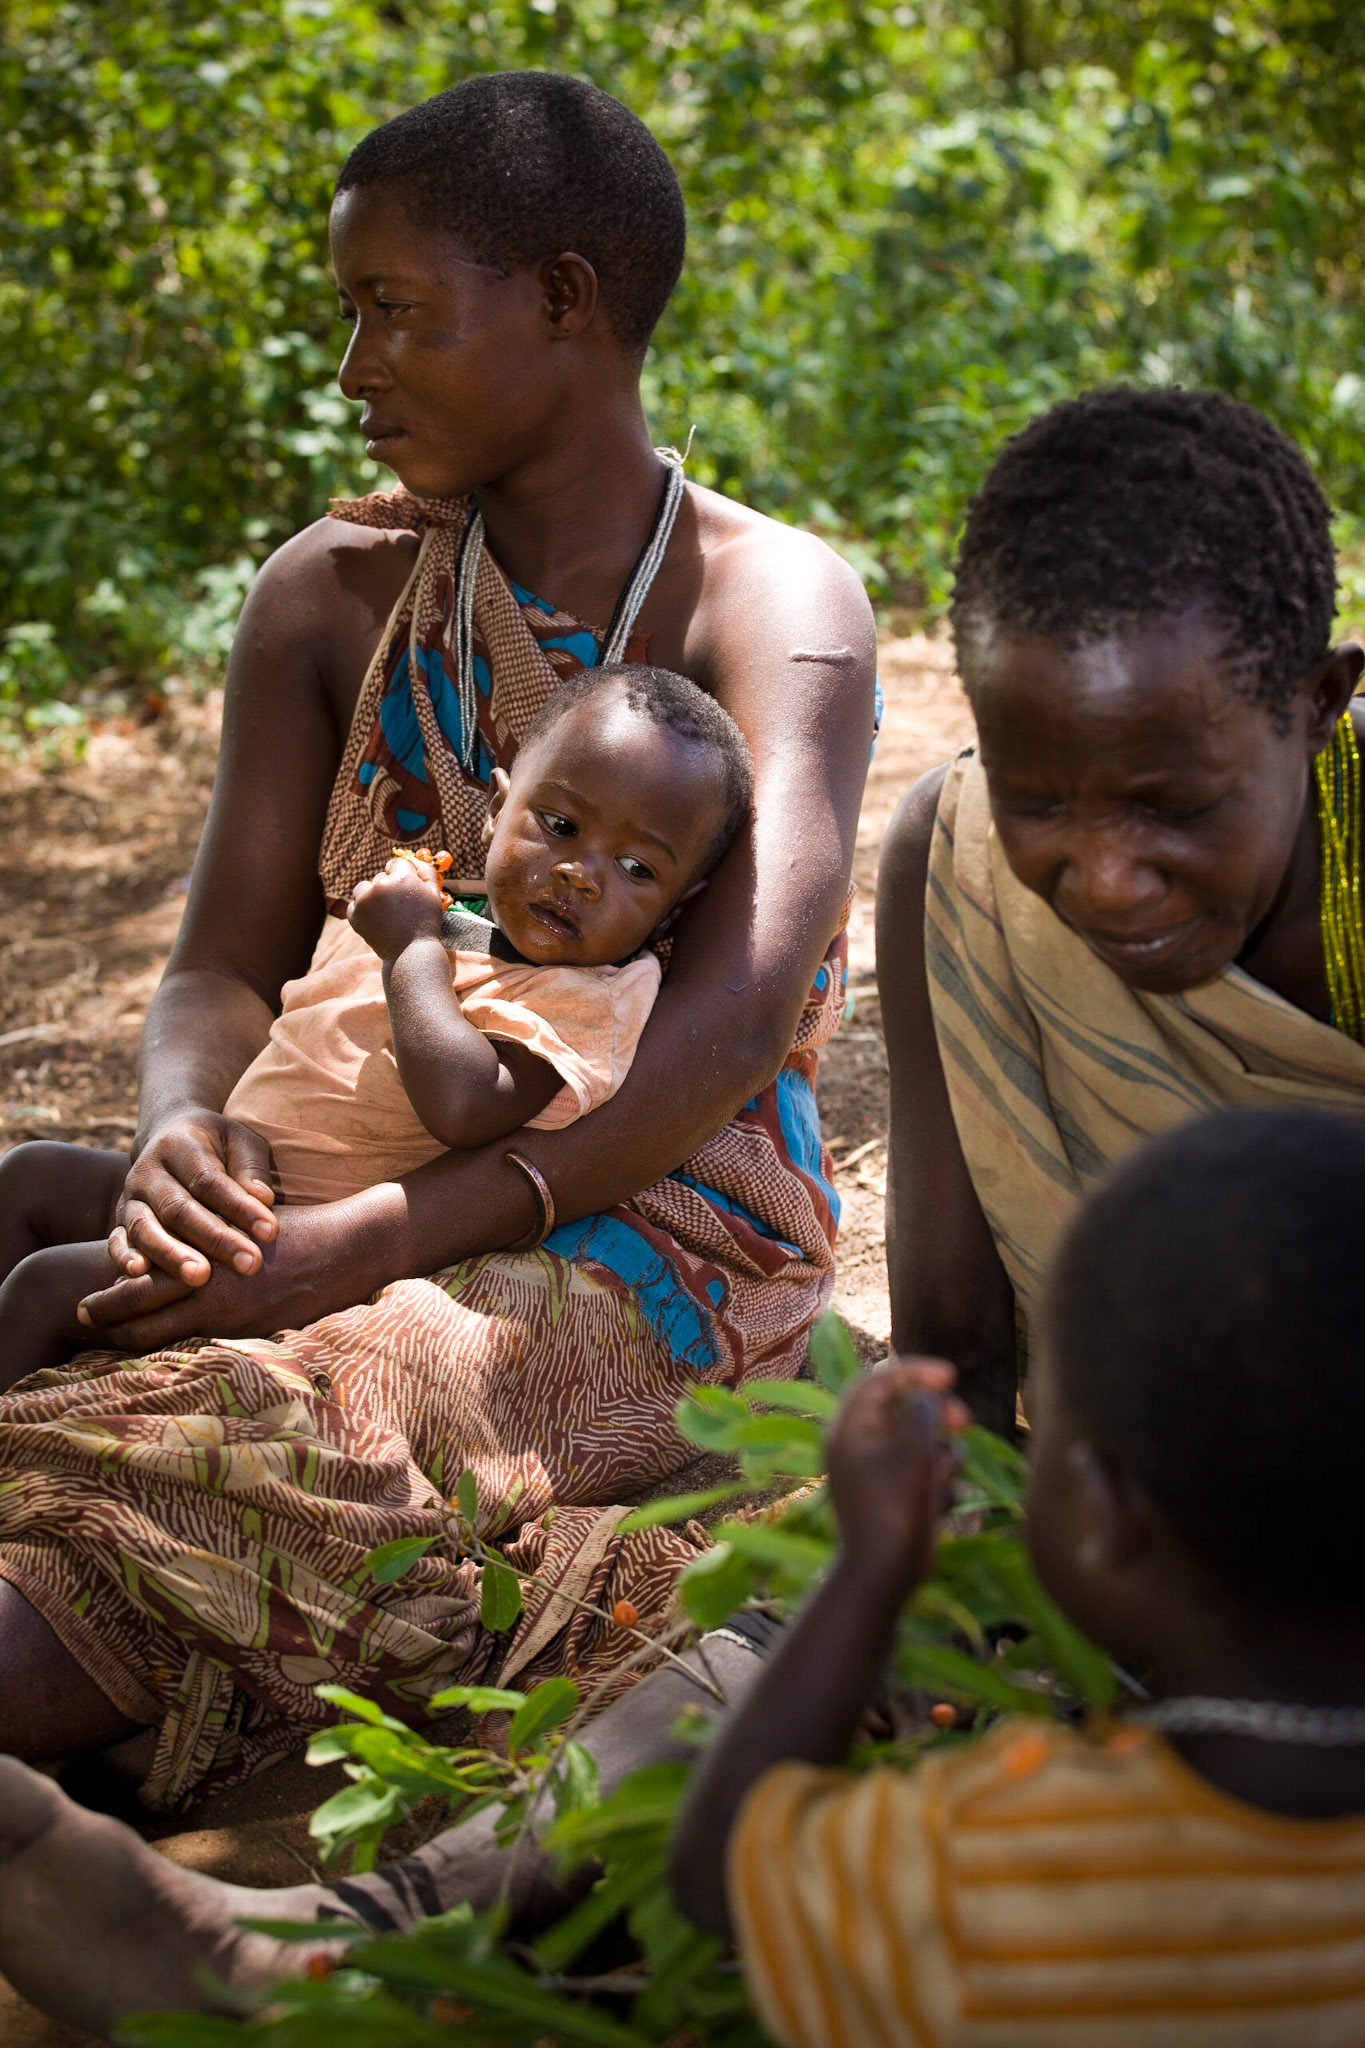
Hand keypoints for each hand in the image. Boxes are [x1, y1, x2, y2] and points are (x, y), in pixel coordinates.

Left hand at [80, 1198, 370, 1351]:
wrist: (345, 1248)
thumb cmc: (294, 1229)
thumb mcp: (241, 1224)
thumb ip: (205, 1242)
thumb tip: (171, 1257)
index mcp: (202, 1261)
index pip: (138, 1290)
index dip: (108, 1303)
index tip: (86, 1307)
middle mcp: (209, 1294)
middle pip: (141, 1325)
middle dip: (110, 1329)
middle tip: (87, 1333)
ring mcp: (231, 1319)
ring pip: (167, 1344)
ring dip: (141, 1345)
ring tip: (122, 1349)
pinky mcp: (253, 1334)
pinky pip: (203, 1350)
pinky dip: (180, 1351)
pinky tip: (174, 1351)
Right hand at [108, 1111, 277, 1286]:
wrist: (169, 1136)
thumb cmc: (217, 1145)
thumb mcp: (240, 1141)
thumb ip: (251, 1168)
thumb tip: (264, 1200)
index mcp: (180, 1145)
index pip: (210, 1181)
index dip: (239, 1207)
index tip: (271, 1232)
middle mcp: (148, 1171)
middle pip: (179, 1209)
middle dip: (215, 1239)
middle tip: (249, 1264)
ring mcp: (130, 1197)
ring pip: (146, 1227)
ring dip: (172, 1256)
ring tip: (200, 1278)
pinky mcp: (120, 1219)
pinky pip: (116, 1240)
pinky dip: (123, 1257)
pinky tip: (139, 1274)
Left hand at [347, 856, 444, 960]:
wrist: (410, 953)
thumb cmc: (426, 923)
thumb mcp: (434, 895)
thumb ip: (426, 872)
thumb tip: (414, 858)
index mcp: (401, 877)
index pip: (395, 863)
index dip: (402, 875)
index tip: (405, 890)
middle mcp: (380, 885)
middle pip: (380, 876)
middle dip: (388, 887)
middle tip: (399, 907)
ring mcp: (364, 900)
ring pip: (364, 888)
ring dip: (371, 896)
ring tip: (385, 913)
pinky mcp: (354, 914)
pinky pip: (355, 904)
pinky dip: (363, 911)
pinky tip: (377, 921)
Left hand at [826, 1357, 968, 1589]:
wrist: (884, 1575)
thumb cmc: (896, 1508)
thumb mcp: (914, 1451)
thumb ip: (923, 1412)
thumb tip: (927, 1398)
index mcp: (848, 1431)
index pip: (879, 1381)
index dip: (916, 1372)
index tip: (951, 1375)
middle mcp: (858, 1446)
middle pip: (902, 1409)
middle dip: (936, 1414)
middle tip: (966, 1420)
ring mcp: (876, 1472)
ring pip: (919, 1442)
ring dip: (939, 1455)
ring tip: (938, 1480)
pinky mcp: (895, 1495)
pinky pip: (924, 1472)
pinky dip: (937, 1481)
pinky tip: (940, 1503)